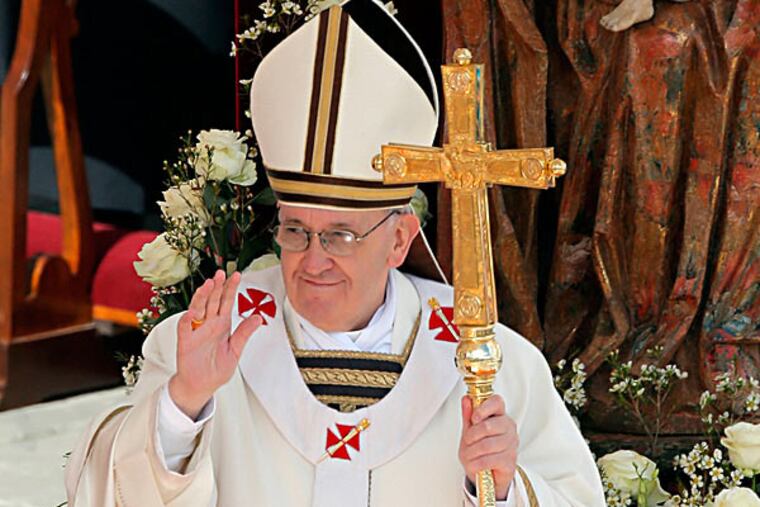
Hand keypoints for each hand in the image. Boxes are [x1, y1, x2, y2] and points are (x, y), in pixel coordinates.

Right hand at [169, 270, 262, 419]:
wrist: (201, 385)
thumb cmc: (217, 369)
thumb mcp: (236, 350)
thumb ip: (244, 333)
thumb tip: (258, 317)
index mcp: (222, 325)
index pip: (227, 302)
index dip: (231, 288)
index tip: (236, 275)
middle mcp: (209, 324)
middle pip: (213, 301)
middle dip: (217, 287)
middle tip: (220, 274)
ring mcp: (197, 331)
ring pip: (198, 309)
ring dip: (202, 297)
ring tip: (208, 285)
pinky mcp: (186, 341)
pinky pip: (185, 327)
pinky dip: (188, 319)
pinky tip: (194, 312)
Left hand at [458, 395, 517, 500]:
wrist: (486, 474)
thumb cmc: (478, 449)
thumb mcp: (470, 431)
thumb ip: (468, 415)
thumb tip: (466, 399)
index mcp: (499, 415)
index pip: (497, 402)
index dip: (484, 407)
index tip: (474, 417)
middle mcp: (509, 428)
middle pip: (489, 425)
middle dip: (472, 435)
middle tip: (468, 441)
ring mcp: (511, 444)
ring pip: (486, 445)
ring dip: (472, 452)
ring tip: (469, 455)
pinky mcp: (510, 461)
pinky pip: (488, 460)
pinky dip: (476, 464)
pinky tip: (474, 464)